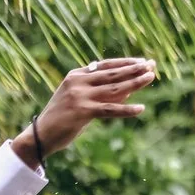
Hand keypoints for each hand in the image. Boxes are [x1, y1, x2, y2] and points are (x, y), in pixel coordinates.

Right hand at [18, 58, 156, 163]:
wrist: (42, 133)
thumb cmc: (65, 116)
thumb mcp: (83, 99)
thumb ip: (103, 92)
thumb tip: (130, 88)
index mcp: (76, 75)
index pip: (105, 65)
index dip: (126, 62)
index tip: (143, 61)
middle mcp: (77, 82)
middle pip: (112, 74)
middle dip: (134, 69)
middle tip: (152, 65)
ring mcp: (79, 96)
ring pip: (114, 88)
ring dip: (135, 83)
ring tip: (151, 77)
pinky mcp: (82, 111)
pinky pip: (110, 109)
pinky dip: (127, 109)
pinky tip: (141, 108)